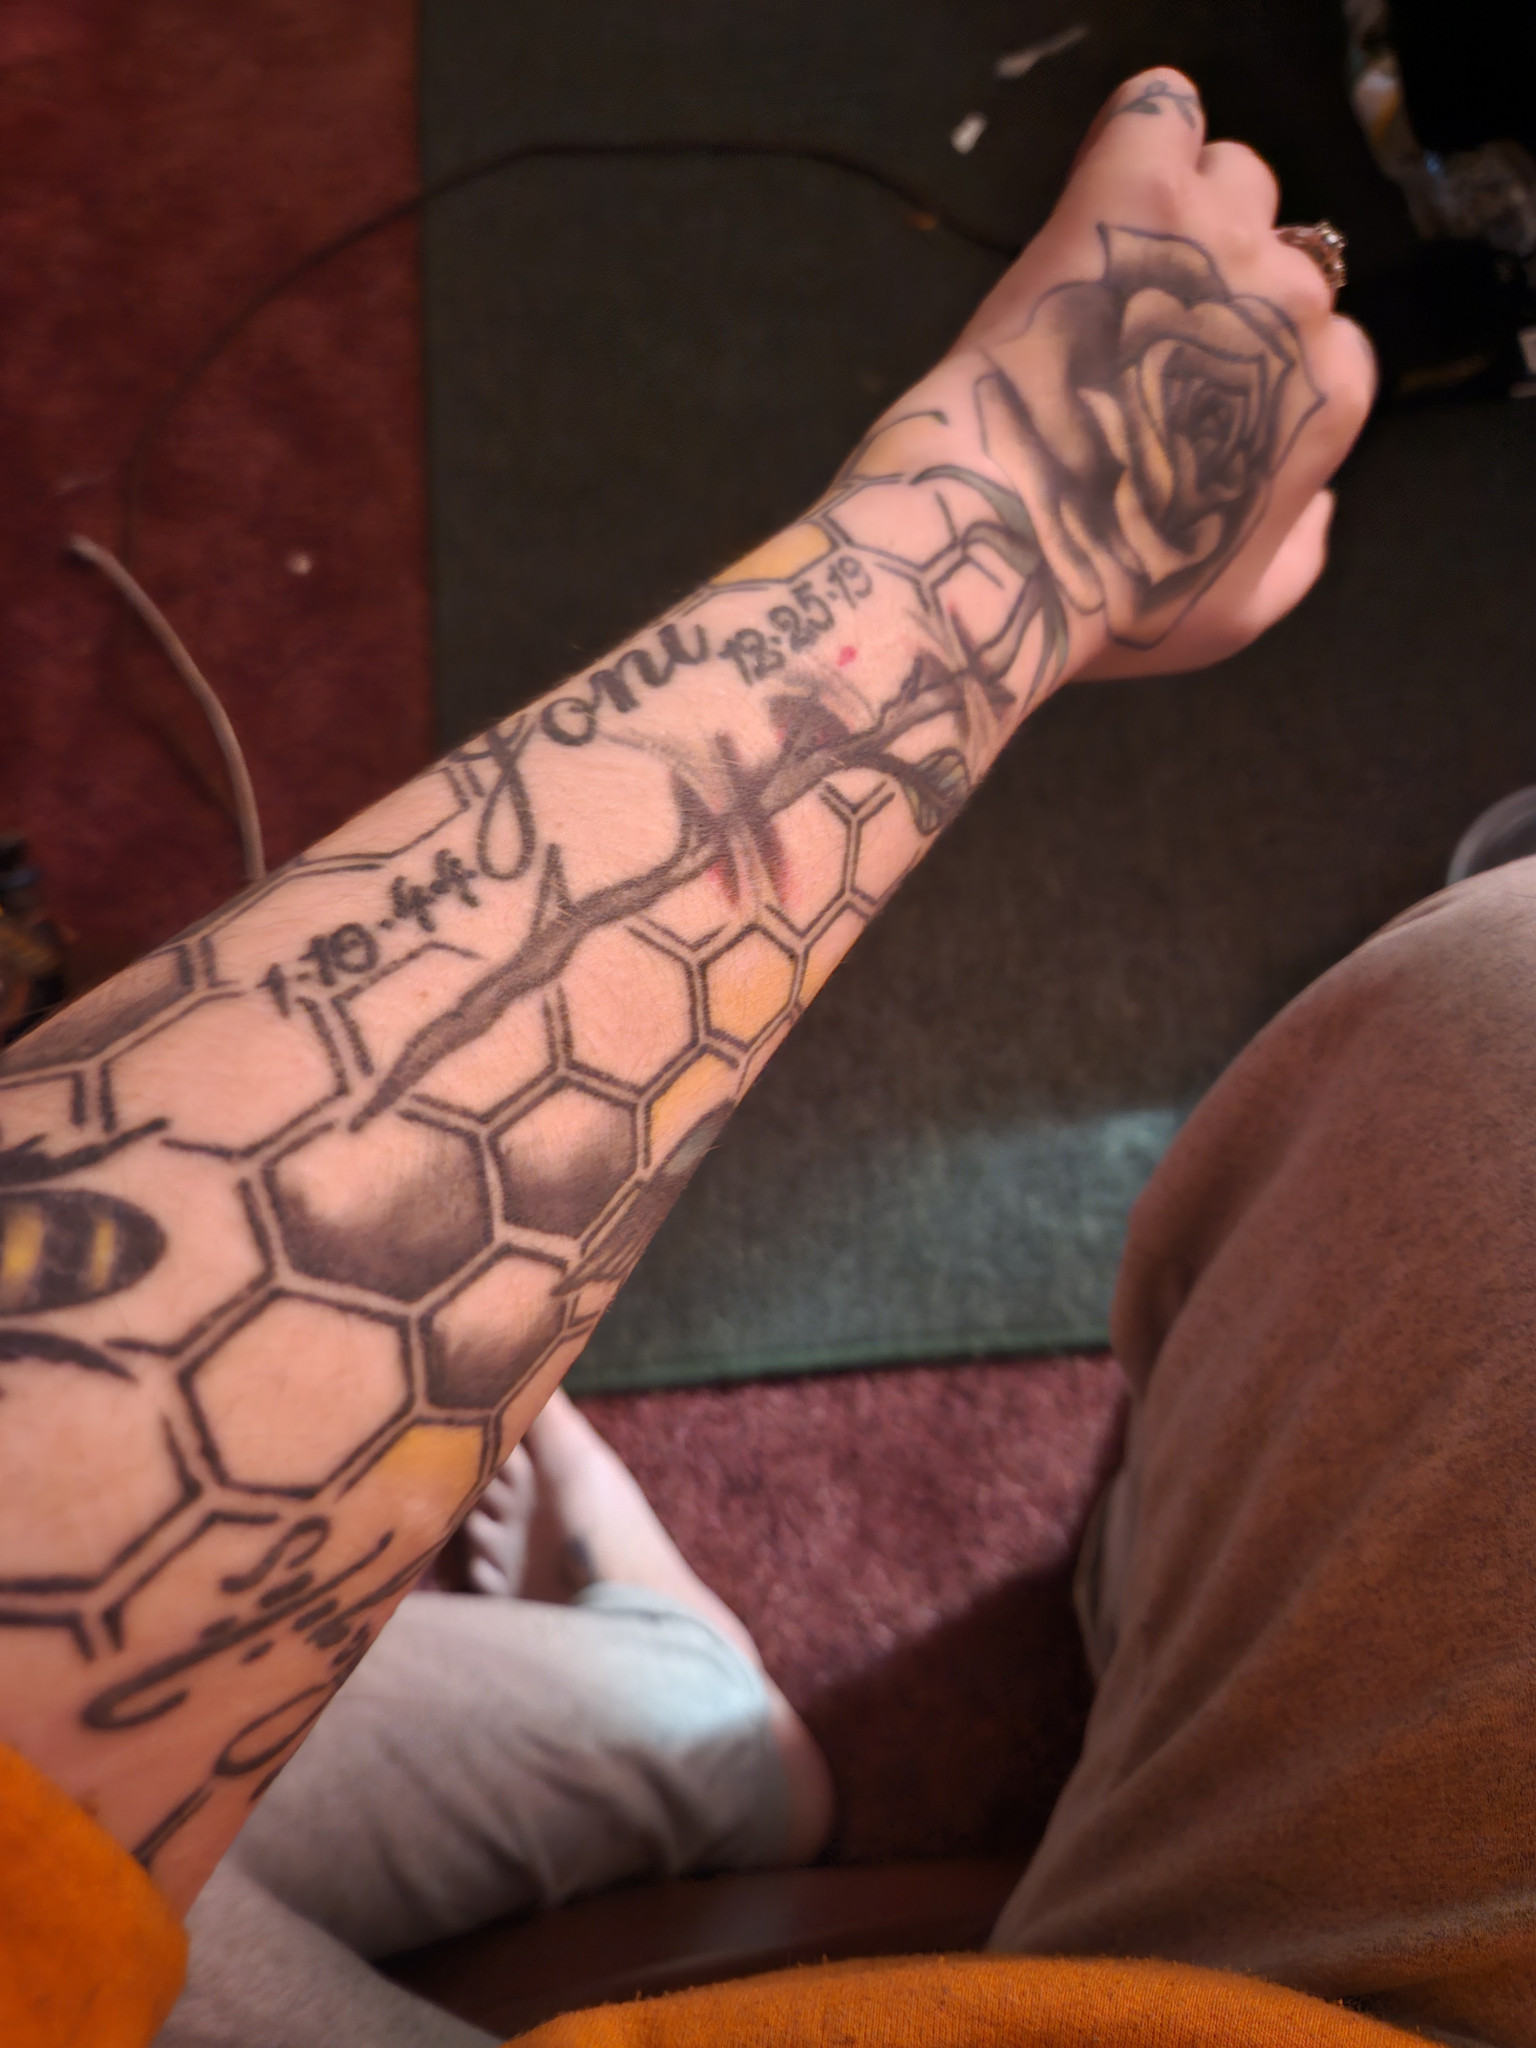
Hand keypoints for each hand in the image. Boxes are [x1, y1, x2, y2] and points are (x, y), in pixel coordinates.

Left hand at [944, 70, 1374, 679]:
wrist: (1004, 552)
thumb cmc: (1113, 598)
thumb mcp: (1233, 618)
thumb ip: (1298, 553)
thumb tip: (1319, 501)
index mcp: (1331, 398)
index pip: (1321, 344)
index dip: (1248, 370)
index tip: (1179, 401)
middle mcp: (1297, 306)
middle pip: (1276, 255)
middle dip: (1214, 291)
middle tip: (1129, 349)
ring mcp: (1219, 239)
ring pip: (1230, 177)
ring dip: (1182, 209)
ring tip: (1113, 271)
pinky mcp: (1132, 193)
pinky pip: (1160, 108)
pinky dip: (1138, 130)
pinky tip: (1104, 179)